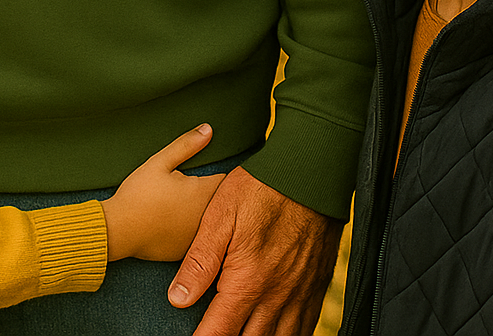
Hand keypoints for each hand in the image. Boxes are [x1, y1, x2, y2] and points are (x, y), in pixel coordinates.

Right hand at [102, 123, 225, 261]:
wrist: (119, 231)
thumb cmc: (139, 194)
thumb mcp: (160, 163)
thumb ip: (187, 145)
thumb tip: (208, 129)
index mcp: (203, 193)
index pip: (227, 181)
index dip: (220, 173)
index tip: (211, 170)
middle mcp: (206, 218)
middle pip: (221, 201)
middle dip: (215, 192)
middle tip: (199, 184)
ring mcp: (198, 237)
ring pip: (211, 220)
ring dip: (206, 212)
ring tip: (186, 204)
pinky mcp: (187, 251)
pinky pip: (198, 236)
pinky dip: (193, 228)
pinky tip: (177, 222)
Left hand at [167, 167, 342, 335]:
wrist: (310, 173)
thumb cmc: (260, 189)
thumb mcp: (221, 216)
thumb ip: (200, 261)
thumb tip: (177, 299)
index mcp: (247, 282)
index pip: (219, 332)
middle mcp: (275, 297)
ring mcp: (298, 295)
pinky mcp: (315, 288)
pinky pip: (305, 329)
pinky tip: (277, 334)